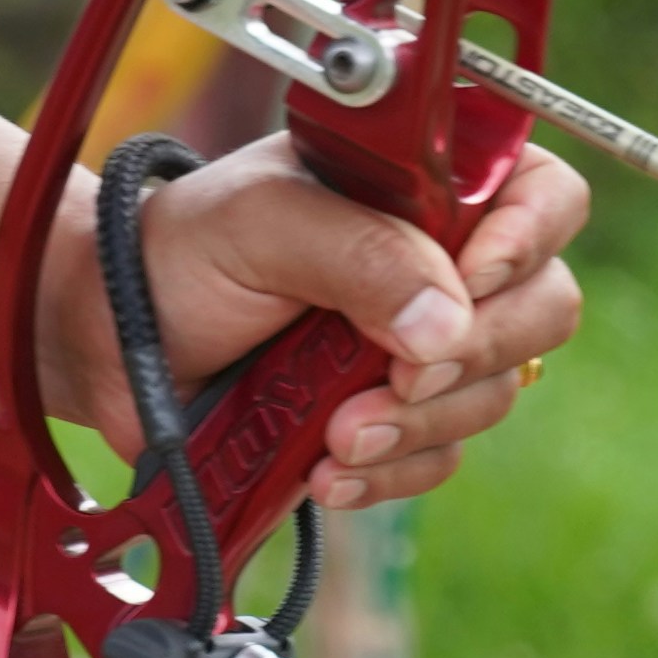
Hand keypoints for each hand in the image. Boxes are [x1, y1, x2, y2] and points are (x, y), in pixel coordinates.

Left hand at [36, 135, 593, 512]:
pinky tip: (325, 468)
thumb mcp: (266, 223)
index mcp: (426, 184)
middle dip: (474, 352)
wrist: (113, 341)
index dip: (527, 239)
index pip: (544, 196)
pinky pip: (441, 458)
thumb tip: (446, 326)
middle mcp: (442, 261)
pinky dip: (390, 472)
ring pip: (494, 393)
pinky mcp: (394, 419)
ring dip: (418, 424)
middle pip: (543, 306)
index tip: (470, 278)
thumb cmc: (181, 252)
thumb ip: (360, 256)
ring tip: (332, 433)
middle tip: (393, 373)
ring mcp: (422, 345)